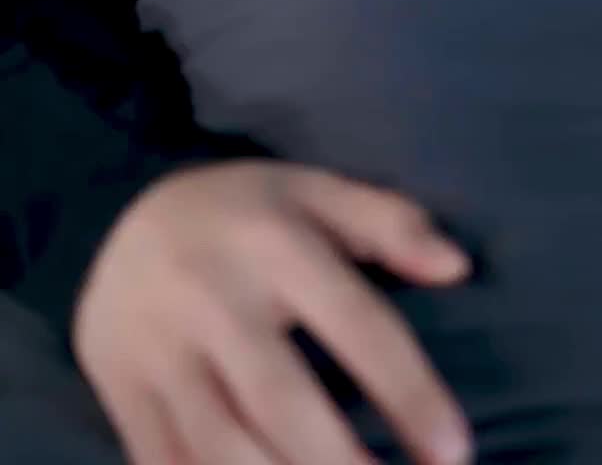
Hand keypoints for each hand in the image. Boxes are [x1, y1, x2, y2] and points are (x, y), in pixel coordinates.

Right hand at [71, 158, 474, 464]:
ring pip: (220, 445)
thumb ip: (390, 223)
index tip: (454, 451)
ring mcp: (160, 349)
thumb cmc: (246, 215)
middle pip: (281, 400)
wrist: (116, 219)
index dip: (408, 390)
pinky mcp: (123, 392)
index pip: (354, 321)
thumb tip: (457, 268)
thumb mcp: (316, 191)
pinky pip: (165, 463)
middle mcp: (213, 296)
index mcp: (275, 242)